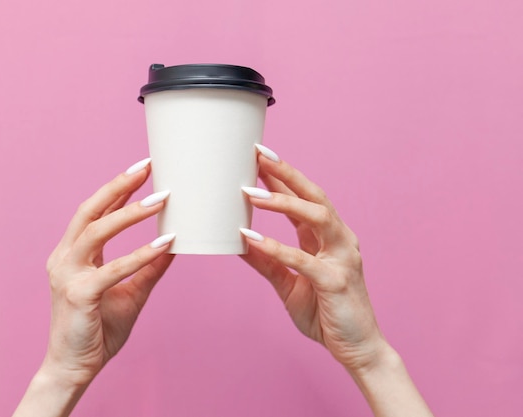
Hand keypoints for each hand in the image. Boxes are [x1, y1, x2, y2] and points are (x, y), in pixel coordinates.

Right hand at [41, 159, 174, 387]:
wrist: (75, 368)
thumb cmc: (98, 329)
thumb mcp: (131, 292)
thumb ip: (149, 268)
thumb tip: (175, 245)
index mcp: (73, 254)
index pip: (95, 212)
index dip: (118, 189)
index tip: (143, 169)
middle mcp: (64, 258)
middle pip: (90, 211)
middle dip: (118, 186)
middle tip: (147, 167)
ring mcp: (67, 275)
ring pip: (97, 232)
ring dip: (130, 213)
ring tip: (161, 199)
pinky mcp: (77, 294)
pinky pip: (112, 268)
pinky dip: (139, 254)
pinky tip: (164, 244)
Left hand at [240, 146, 384, 373]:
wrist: (356, 348)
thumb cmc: (326, 313)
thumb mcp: (288, 284)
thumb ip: (267, 262)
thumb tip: (240, 241)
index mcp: (326, 239)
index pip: (303, 200)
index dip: (281, 178)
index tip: (258, 157)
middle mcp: (339, 241)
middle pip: (314, 197)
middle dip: (286, 174)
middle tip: (258, 155)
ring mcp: (342, 258)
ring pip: (317, 217)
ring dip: (284, 203)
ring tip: (252, 193)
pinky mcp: (336, 281)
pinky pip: (304, 259)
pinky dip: (278, 248)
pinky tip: (253, 239)